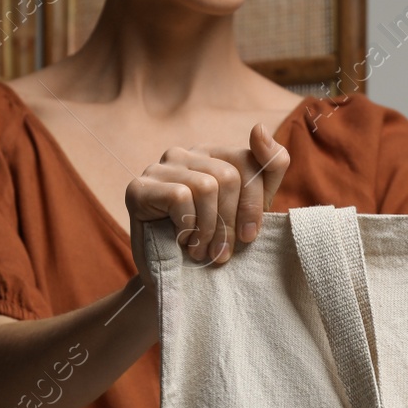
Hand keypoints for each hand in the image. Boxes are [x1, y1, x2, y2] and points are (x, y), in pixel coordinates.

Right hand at [124, 124, 289, 264]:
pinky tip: (181, 241)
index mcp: (212, 155)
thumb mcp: (252, 208)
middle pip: (228, 177)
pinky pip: (180, 197)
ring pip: (206, 186)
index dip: (253, 204)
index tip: (248, 237)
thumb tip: (259, 127)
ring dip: (209, 229)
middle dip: (230, 222)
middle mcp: (184, 154)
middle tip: (221, 252)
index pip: (249, 161)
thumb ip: (268, 167)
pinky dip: (187, 227)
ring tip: (201, 250)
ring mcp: (159, 168)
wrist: (175, 281)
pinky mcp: (139, 188)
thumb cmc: (214, 242)